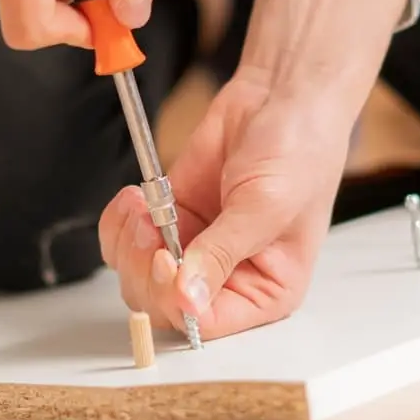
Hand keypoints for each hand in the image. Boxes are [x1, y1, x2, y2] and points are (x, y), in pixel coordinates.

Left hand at [99, 0, 409, 338]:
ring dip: (128, 245)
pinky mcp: (172, 219)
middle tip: (148, 229)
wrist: (282, 96)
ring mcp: (195, 248)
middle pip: (164, 304)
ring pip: (138, 275)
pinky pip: (128, 240)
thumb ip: (223, 253)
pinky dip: (120, 223)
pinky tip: (135, 198)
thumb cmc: (299, 151)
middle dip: (145, 270)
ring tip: (142, 207)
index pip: (207, 323)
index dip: (176, 299)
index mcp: (266, 290)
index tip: (164, 260)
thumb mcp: (265, 206)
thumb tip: (187, 298)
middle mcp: (229, 278)